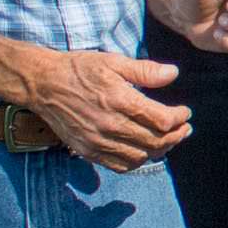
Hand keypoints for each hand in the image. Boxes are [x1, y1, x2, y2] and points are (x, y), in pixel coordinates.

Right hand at [18, 47, 190, 168]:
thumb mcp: (113, 62)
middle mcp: (110, 125)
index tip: (184, 112)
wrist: (43, 84)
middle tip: (184, 129)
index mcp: (120, 100)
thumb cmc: (78, 69)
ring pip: (141, 156)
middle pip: (155, 141)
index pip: (162, 120)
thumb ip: (145, 71)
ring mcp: (98, 141)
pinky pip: (120, 165)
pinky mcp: (88, 151)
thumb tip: (173, 73)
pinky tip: (144, 150)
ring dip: (160, 150)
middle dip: (176, 136)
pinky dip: (137, 161)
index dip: (179, 118)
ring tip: (169, 140)